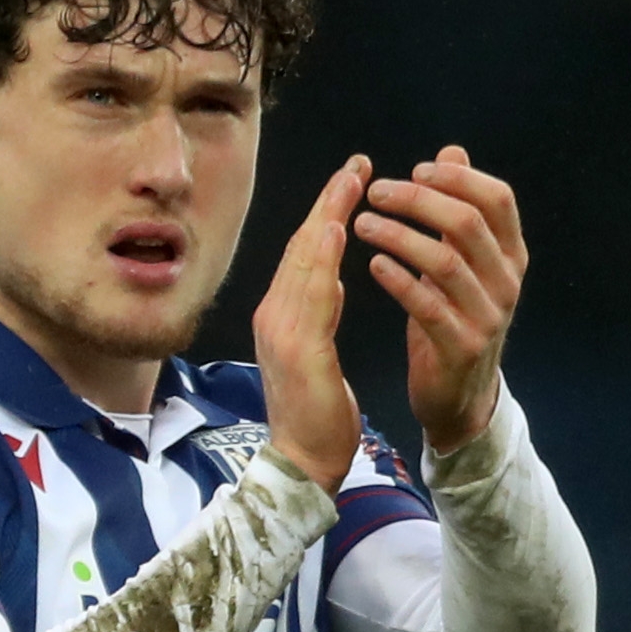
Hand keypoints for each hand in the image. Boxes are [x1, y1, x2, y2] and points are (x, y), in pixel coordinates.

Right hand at [249, 154, 372, 487]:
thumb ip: (319, 316)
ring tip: (349, 182)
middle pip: (301, 247)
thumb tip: (329, 281)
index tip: (351, 181)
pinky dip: (321, 259)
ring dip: (326, 217)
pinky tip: (335, 232)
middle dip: (328, 202)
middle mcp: (275, 316)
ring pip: (303, 261)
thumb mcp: (318, 356)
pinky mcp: (297, 350)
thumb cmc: (315, 417)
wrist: (301, 466)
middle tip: (355, 165)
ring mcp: (282, 331)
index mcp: (282, 317)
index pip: (305, 254)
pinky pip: (310, 295)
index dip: (326, 214)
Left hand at [355, 148, 525, 454]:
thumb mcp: (463, 260)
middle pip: (467, 223)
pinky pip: (427, 306)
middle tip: (376, 192)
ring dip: (398, 236)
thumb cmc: (455, 317)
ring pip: (444, 262)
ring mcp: (488, 316)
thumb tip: (452, 152)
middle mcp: (507, 282)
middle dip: (418, 201)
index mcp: (512, 255)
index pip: (497, 199)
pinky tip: (373, 264)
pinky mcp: (461, 347)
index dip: (458, 177)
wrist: (460, 396)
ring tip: (363, 224)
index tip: (416, 169)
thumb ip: (460, 208)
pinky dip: (398, 280)